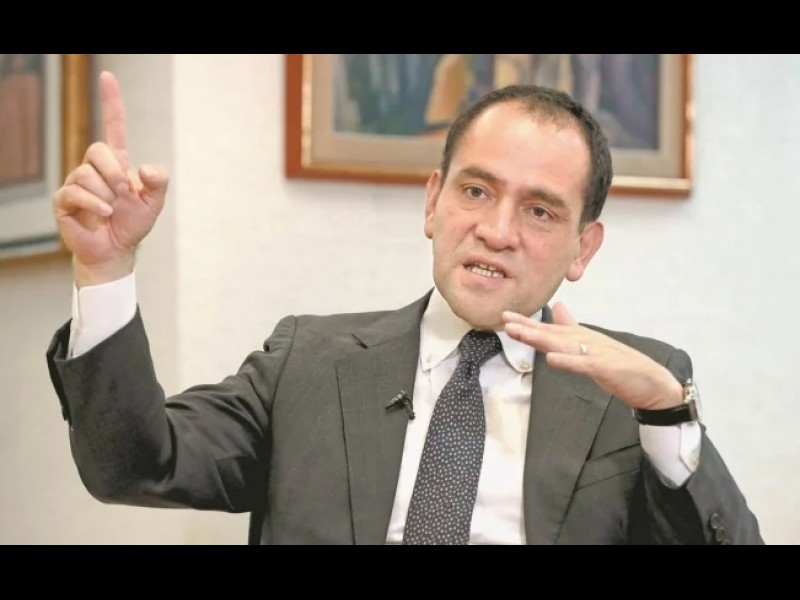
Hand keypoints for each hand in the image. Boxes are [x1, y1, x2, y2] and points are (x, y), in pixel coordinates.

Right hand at [53, 71, 168, 286]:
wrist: (116, 250)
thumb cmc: (132, 224)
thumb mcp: (155, 202)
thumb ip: (159, 182)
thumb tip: (144, 169)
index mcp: (117, 162)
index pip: (113, 126)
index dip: (111, 102)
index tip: (108, 77)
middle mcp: (94, 167)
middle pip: (98, 150)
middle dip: (115, 173)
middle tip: (124, 193)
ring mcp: (77, 182)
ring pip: (87, 173)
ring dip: (107, 194)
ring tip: (111, 209)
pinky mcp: (64, 199)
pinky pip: (76, 191)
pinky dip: (95, 204)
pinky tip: (103, 213)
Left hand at [503, 302, 682, 410]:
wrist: (652, 381)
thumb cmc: (620, 364)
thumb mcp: (592, 344)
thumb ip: (572, 328)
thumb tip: (557, 307)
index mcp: (580, 338)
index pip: (549, 329)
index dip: (527, 323)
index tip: (505, 316)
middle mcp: (585, 341)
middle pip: (551, 333)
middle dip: (527, 327)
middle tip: (505, 320)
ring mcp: (595, 353)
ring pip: (563, 344)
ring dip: (541, 338)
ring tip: (520, 333)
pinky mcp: (605, 367)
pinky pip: (583, 364)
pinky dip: (567, 361)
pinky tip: (552, 358)